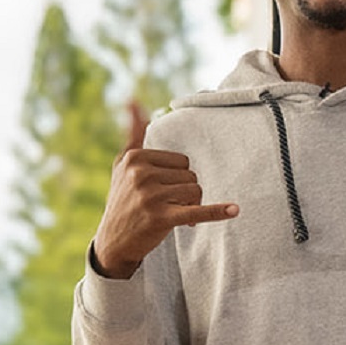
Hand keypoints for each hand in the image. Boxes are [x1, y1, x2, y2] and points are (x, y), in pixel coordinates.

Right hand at [91, 101, 238, 278]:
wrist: (112, 243)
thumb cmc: (123, 203)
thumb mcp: (122, 166)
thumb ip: (133, 134)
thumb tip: (134, 100)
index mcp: (135, 158)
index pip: (180, 161)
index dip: (178, 178)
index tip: (165, 191)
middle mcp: (141, 174)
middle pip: (189, 175)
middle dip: (185, 193)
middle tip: (170, 207)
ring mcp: (151, 196)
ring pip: (194, 191)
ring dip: (191, 206)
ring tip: (176, 216)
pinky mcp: (161, 218)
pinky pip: (196, 210)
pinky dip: (216, 211)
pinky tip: (233, 210)